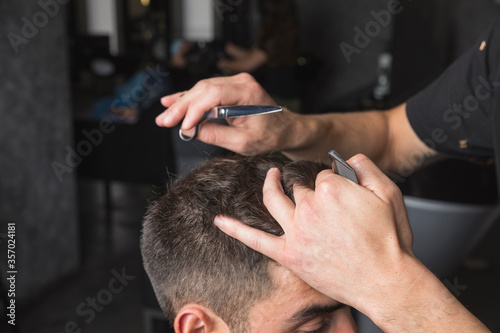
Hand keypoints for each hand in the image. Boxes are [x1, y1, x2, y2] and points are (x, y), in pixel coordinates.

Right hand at [156, 73, 298, 154]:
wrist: (284, 128)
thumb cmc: (270, 135)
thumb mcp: (243, 142)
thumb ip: (216, 135)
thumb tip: (190, 130)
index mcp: (247, 92)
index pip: (213, 95)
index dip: (194, 110)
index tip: (183, 126)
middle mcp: (240, 82)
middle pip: (203, 90)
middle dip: (181, 106)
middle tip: (163, 121)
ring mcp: (235, 83)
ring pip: (200, 90)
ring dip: (181, 103)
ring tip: (164, 116)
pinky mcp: (229, 88)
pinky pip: (205, 92)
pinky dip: (189, 99)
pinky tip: (171, 102)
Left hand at [214, 154, 488, 331]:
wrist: (386, 282)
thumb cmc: (390, 241)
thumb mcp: (389, 194)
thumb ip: (366, 167)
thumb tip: (349, 158)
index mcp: (331, 189)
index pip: (322, 174)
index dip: (332, 181)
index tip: (339, 189)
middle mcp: (308, 206)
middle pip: (298, 187)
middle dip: (308, 188)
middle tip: (321, 201)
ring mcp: (295, 231)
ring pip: (274, 199)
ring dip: (270, 185)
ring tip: (272, 177)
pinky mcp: (288, 254)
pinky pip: (254, 239)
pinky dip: (234, 229)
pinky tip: (220, 220)